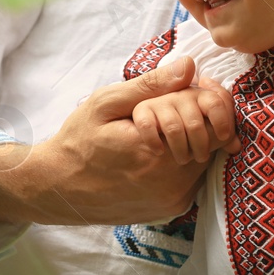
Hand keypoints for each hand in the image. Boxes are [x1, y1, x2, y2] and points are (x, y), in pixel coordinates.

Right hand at [0, 57, 231, 225]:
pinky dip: (185, 161)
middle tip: (168, 107)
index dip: (204, 97)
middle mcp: (171, 179)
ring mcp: (174, 198)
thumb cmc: (79, 141)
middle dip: (198, 116)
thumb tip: (189, 66)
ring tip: (159, 131)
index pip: (211, 116)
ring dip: (193, 138)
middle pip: (214, 136)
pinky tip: (157, 153)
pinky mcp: (172, 209)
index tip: (187, 87)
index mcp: (156, 148)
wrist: (59, 190)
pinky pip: (195, 178)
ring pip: (207, 157)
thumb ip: (150, 85)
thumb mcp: (106, 104)